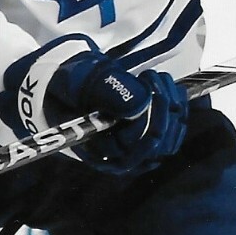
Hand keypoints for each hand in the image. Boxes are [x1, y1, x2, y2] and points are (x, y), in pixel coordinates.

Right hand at [0, 38, 188, 175]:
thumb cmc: (62, 84)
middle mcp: (117, 158)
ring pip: (170, 141)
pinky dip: (176, 109)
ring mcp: (133, 150)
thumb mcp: (76, 79)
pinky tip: (166, 86)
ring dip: (173, 107)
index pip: (136, 147)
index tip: (146, 82)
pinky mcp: (144, 138)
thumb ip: (105, 89)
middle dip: (164, 108)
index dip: (149, 117)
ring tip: (157, 78)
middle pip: (158, 147)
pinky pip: (172, 133)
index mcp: (97, 151)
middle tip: (153, 76)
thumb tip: (141, 102)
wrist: (59, 84)